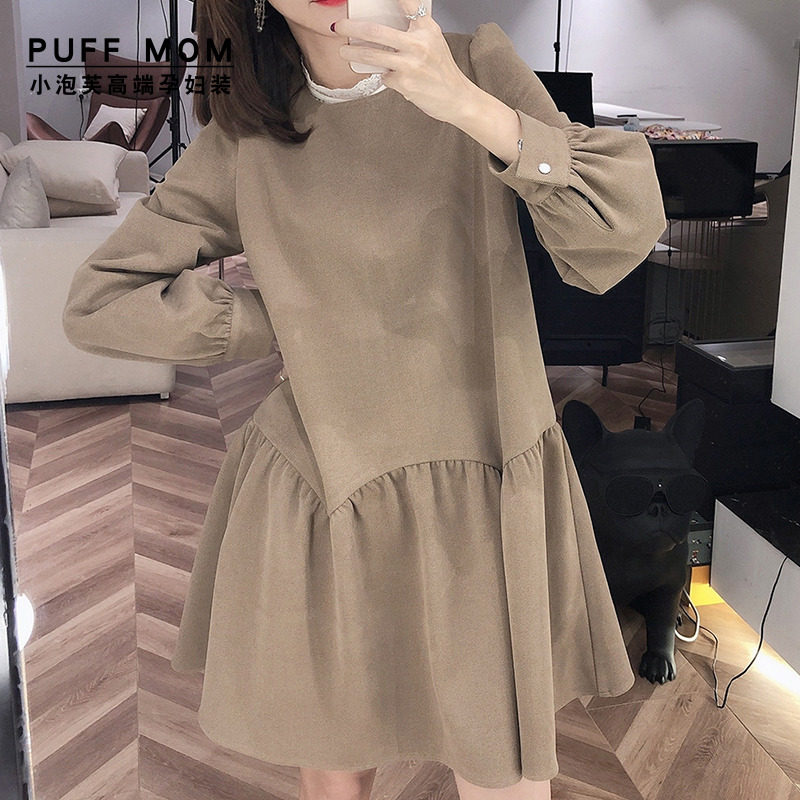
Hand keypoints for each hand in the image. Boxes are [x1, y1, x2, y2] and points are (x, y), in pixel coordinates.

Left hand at [332, 0, 476, 124]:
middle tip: (338, 26)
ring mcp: (411, 64)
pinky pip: (383, 76)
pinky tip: (387, 75)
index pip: (407, 3)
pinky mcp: (405, 83)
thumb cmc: (441, 70)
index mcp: (426, 28)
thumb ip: (415, 26)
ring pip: (373, 56)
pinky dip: (382, 75)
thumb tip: (390, 19)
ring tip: (344, 51)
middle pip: (376, 31)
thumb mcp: (433, 40)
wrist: (456, 98)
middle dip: (352, 28)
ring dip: (354, 53)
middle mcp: (419, 43)